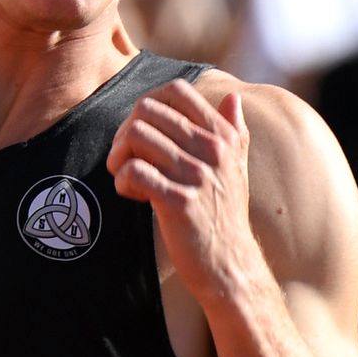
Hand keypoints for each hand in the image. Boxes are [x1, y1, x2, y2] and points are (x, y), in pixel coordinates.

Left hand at [107, 76, 261, 308]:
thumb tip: (233, 97)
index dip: (148, 106)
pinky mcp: (178, 202)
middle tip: (127, 157)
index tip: (144, 133)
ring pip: (136, 135)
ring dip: (119, 155)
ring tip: (126, 175)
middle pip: (147, 111)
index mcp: (223, 137)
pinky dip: (122, 181)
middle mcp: (213, 151)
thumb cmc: (225, 215)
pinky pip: (133, 171)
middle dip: (126, 132)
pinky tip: (133, 194)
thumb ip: (235, 131)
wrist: (229, 264)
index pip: (176, 92)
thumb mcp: (238, 168)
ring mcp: (196, 176)